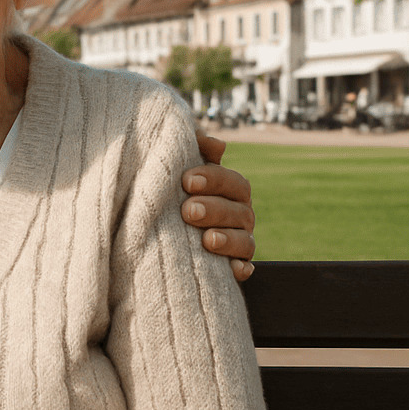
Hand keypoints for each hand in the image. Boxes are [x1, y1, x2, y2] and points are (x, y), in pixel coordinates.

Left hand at [186, 131, 255, 280]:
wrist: (163, 235)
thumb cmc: (175, 194)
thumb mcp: (179, 171)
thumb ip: (192, 150)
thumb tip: (208, 140)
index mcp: (229, 190)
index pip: (231, 181)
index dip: (213, 178)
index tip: (187, 181)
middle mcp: (239, 214)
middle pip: (239, 210)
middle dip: (214, 209)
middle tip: (188, 210)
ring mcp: (239, 240)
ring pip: (245, 240)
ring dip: (228, 239)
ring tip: (207, 239)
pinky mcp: (234, 266)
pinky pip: (245, 268)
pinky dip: (241, 268)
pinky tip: (233, 270)